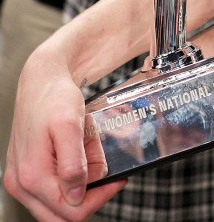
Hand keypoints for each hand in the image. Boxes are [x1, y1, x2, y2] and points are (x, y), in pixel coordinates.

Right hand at [4, 47, 126, 220]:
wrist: (41, 81)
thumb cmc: (54, 97)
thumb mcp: (70, 126)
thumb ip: (73, 164)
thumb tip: (76, 195)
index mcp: (32, 176)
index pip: (71, 212)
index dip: (100, 197)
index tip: (117, 177)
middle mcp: (21, 184)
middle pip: (62, 215)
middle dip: (89, 194)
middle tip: (103, 167)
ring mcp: (20, 180)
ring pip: (58, 204)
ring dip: (80, 185)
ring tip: (88, 154)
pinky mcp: (25, 174)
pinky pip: (52, 189)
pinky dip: (70, 176)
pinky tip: (78, 154)